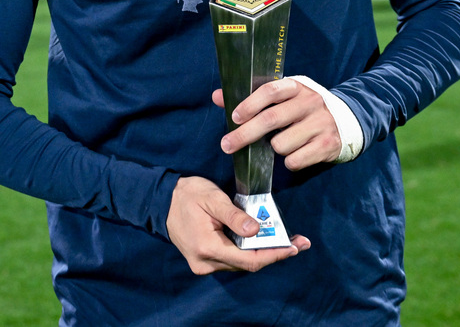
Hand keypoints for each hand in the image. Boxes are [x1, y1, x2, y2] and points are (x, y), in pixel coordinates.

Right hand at [165, 175, 309, 274]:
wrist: (162, 201)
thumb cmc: (187, 195)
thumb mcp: (212, 199)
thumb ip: (234, 216)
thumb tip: (256, 230)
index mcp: (207, 247)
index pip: (248, 259)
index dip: (274, 255)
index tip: (294, 247)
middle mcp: (206, 262)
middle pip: (248, 263)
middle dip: (274, 252)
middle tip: (298, 241)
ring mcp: (204, 264)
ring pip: (241, 262)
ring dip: (263, 251)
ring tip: (284, 238)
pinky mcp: (204, 261)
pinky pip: (233, 259)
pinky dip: (249, 250)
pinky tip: (262, 239)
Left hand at [215, 77, 341, 171]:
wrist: (347, 121)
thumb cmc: (303, 108)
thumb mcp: (283, 97)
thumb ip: (251, 97)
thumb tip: (217, 97)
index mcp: (296, 86)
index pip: (270, 91)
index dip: (250, 104)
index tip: (234, 117)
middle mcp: (310, 102)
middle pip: (271, 120)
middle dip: (245, 135)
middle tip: (227, 145)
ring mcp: (320, 123)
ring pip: (281, 144)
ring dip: (274, 148)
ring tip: (281, 143)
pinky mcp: (327, 145)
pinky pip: (295, 160)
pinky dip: (289, 161)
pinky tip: (295, 152)